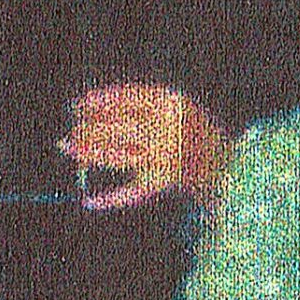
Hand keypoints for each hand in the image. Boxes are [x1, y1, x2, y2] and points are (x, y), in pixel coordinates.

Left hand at [63, 84, 229, 211]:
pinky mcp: (165, 183)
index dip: (97, 101)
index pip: (125, 99)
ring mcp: (166, 158)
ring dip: (89, 153)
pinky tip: (89, 200)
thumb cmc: (195, 132)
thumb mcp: (176, 108)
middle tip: (68, 132)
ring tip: (68, 148)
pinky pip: (132, 192)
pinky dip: (111, 199)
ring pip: (117, 156)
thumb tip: (90, 107)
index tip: (76, 104)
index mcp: (171, 105)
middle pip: (117, 128)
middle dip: (88, 129)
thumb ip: (141, 106)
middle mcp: (167, 130)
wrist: (230, 164)